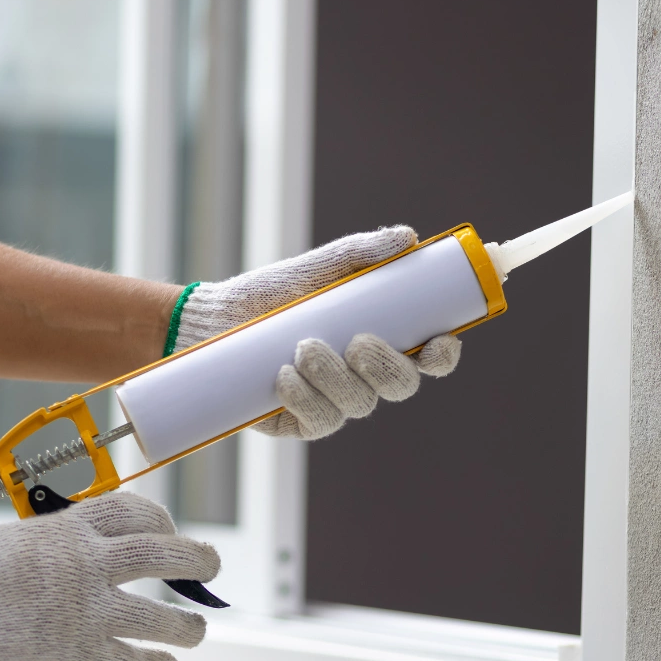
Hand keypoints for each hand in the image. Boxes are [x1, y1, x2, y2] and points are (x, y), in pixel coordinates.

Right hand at [0, 493, 219, 660]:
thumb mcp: (14, 542)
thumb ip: (54, 546)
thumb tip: (78, 553)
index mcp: (69, 529)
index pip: (133, 511)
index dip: (161, 519)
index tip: (169, 531)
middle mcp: (87, 564)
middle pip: (163, 553)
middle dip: (196, 559)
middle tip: (212, 566)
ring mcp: (86, 609)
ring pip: (160, 615)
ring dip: (186, 624)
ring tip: (197, 629)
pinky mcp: (76, 653)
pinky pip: (133, 660)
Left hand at [172, 226, 461, 439]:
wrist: (217, 319)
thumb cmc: (272, 293)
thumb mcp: (317, 267)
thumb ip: (361, 253)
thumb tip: (406, 239)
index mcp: (381, 339)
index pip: (428, 356)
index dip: (443, 355)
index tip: (440, 341)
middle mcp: (365, 376)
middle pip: (401, 386)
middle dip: (386, 368)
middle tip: (358, 343)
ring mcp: (336, 402)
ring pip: (359, 404)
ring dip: (335, 377)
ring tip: (303, 347)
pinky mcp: (302, 421)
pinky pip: (319, 421)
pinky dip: (305, 398)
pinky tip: (284, 376)